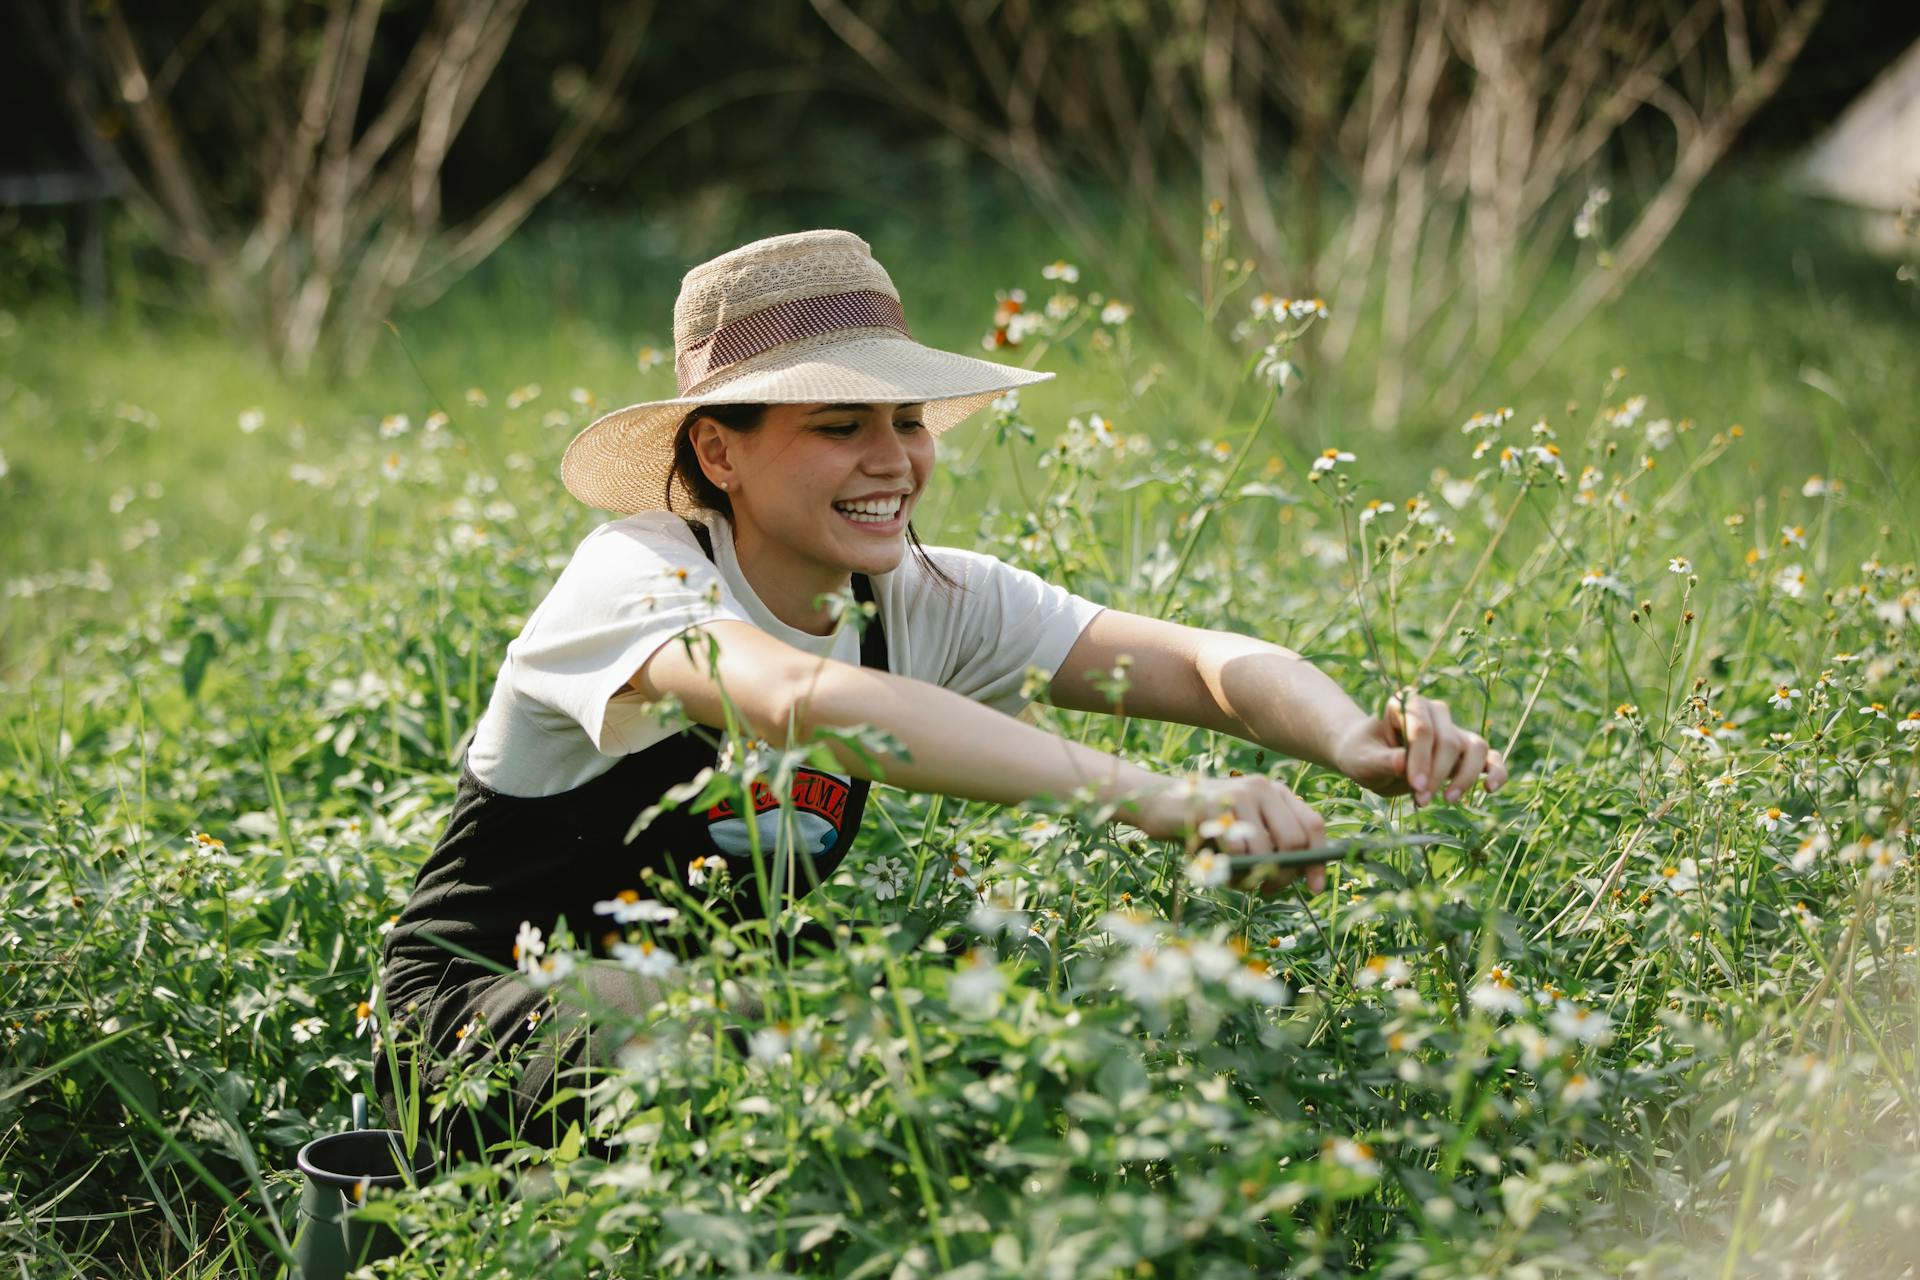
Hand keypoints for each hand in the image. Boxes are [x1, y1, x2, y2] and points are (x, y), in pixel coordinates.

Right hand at [1133, 774, 1328, 894]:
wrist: (1159, 806)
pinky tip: (1218, 865)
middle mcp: (1262, 788)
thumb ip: (1272, 846)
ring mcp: (1239, 794)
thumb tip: (1303, 877)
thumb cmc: (1206, 828)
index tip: (1315, 887)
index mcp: (1275, 793)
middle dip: (1284, 873)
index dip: (1319, 859)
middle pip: (1294, 841)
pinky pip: (1236, 851)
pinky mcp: (1215, 806)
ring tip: (1235, 877)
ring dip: (1252, 875)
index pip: (1313, 825)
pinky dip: (1230, 869)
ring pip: (1265, 851)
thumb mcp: (1245, 834)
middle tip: (1267, 888)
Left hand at [1331, 689, 1506, 806]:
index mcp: (1406, 704)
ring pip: (1475, 747)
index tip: (1415, 787)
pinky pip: (1491, 757)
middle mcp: (1435, 712)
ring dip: (1465, 777)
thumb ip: (1382, 761)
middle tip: (1421, 800)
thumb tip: (1403, 763)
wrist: (1369, 759)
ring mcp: (1454, 730)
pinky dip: (1496, 771)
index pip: (1421, 729)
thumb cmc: (1363, 755)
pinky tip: (1491, 789)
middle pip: (1448, 741)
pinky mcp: (1467, 751)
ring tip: (1448, 800)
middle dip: (1438, 774)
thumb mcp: (1362, 761)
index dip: (1421, 759)